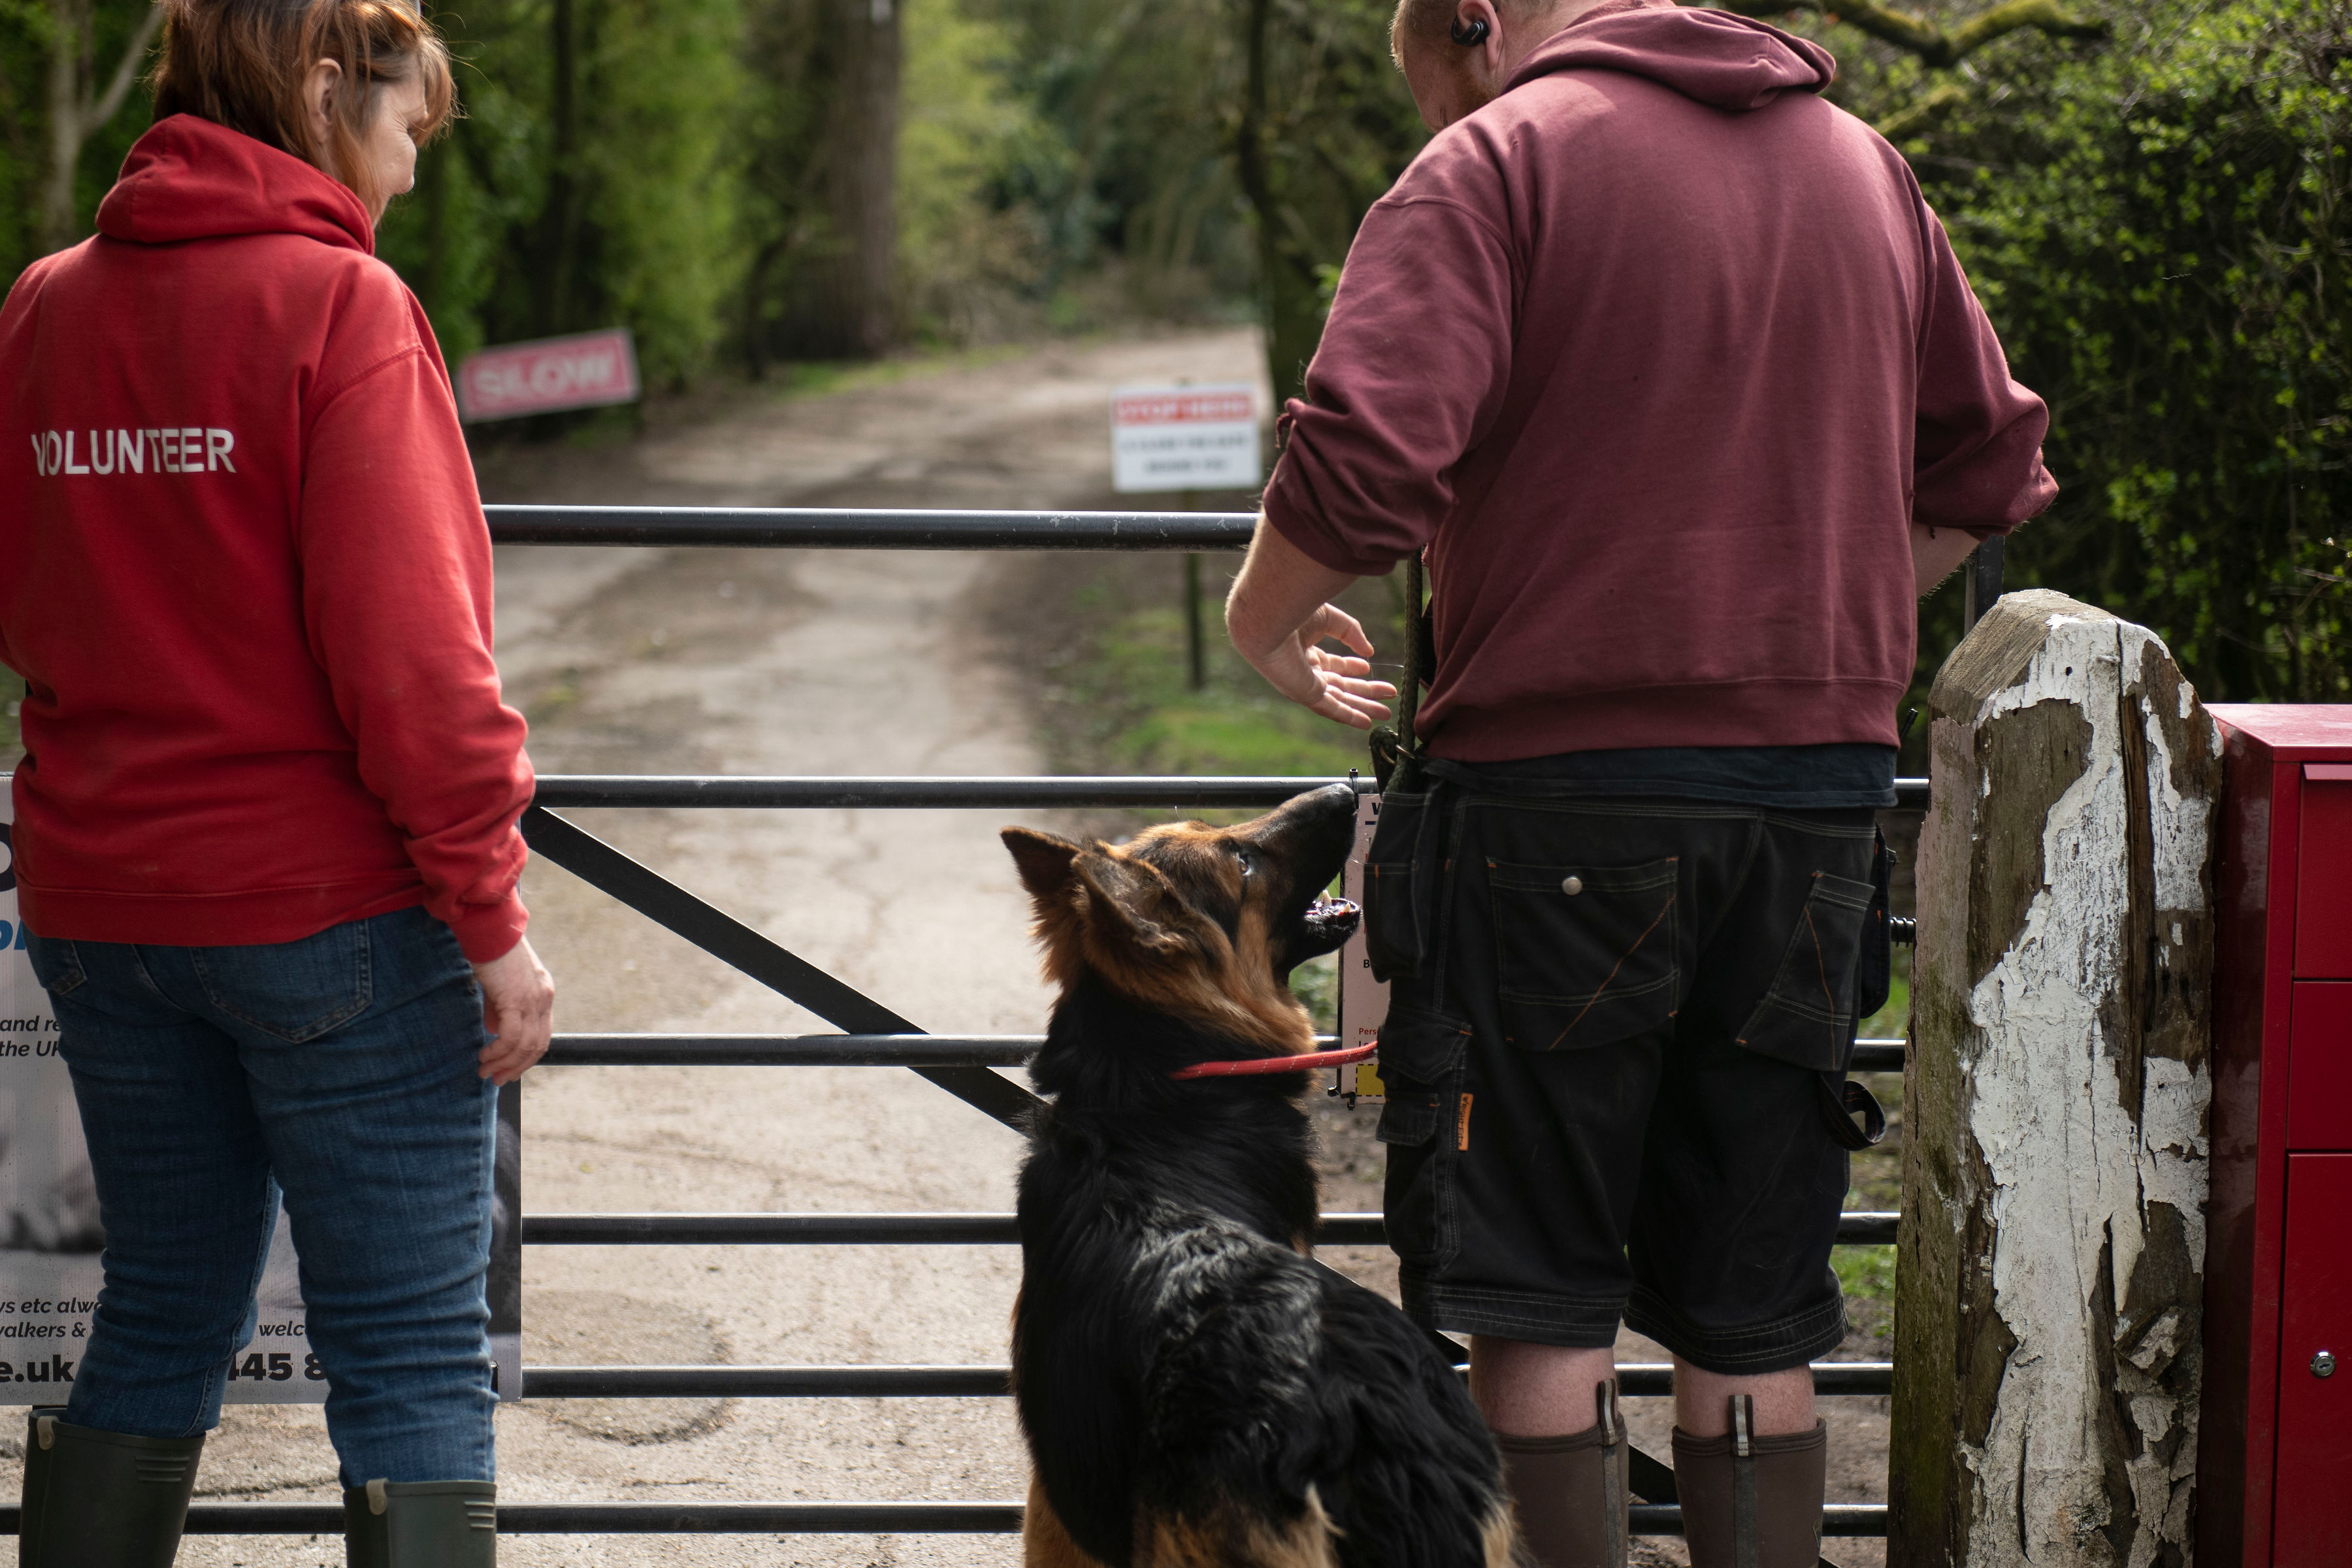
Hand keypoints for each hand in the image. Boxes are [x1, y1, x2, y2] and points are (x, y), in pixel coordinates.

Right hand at [473, 937, 552, 1084]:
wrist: (489, 929)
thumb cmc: (490, 952)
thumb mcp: (499, 985)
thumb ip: (500, 1008)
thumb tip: (494, 1031)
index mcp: (543, 993)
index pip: (542, 1034)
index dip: (526, 1056)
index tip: (509, 1069)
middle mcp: (543, 998)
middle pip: (537, 1044)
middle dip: (517, 1066)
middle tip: (498, 1079)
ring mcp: (533, 999)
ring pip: (524, 1045)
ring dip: (504, 1063)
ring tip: (486, 1072)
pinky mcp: (517, 999)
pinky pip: (510, 1037)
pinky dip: (498, 1051)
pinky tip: (485, 1056)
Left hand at [1239, 602, 1397, 730]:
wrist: (1268, 621)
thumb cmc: (1292, 612)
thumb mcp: (1328, 619)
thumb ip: (1350, 633)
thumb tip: (1369, 651)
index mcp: (1306, 652)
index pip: (1332, 665)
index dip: (1351, 668)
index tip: (1368, 667)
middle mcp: (1305, 671)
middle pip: (1340, 686)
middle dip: (1365, 692)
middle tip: (1388, 694)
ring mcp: (1305, 685)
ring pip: (1340, 701)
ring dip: (1363, 707)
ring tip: (1386, 711)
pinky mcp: (1306, 694)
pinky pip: (1331, 709)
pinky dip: (1350, 717)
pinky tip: (1366, 723)